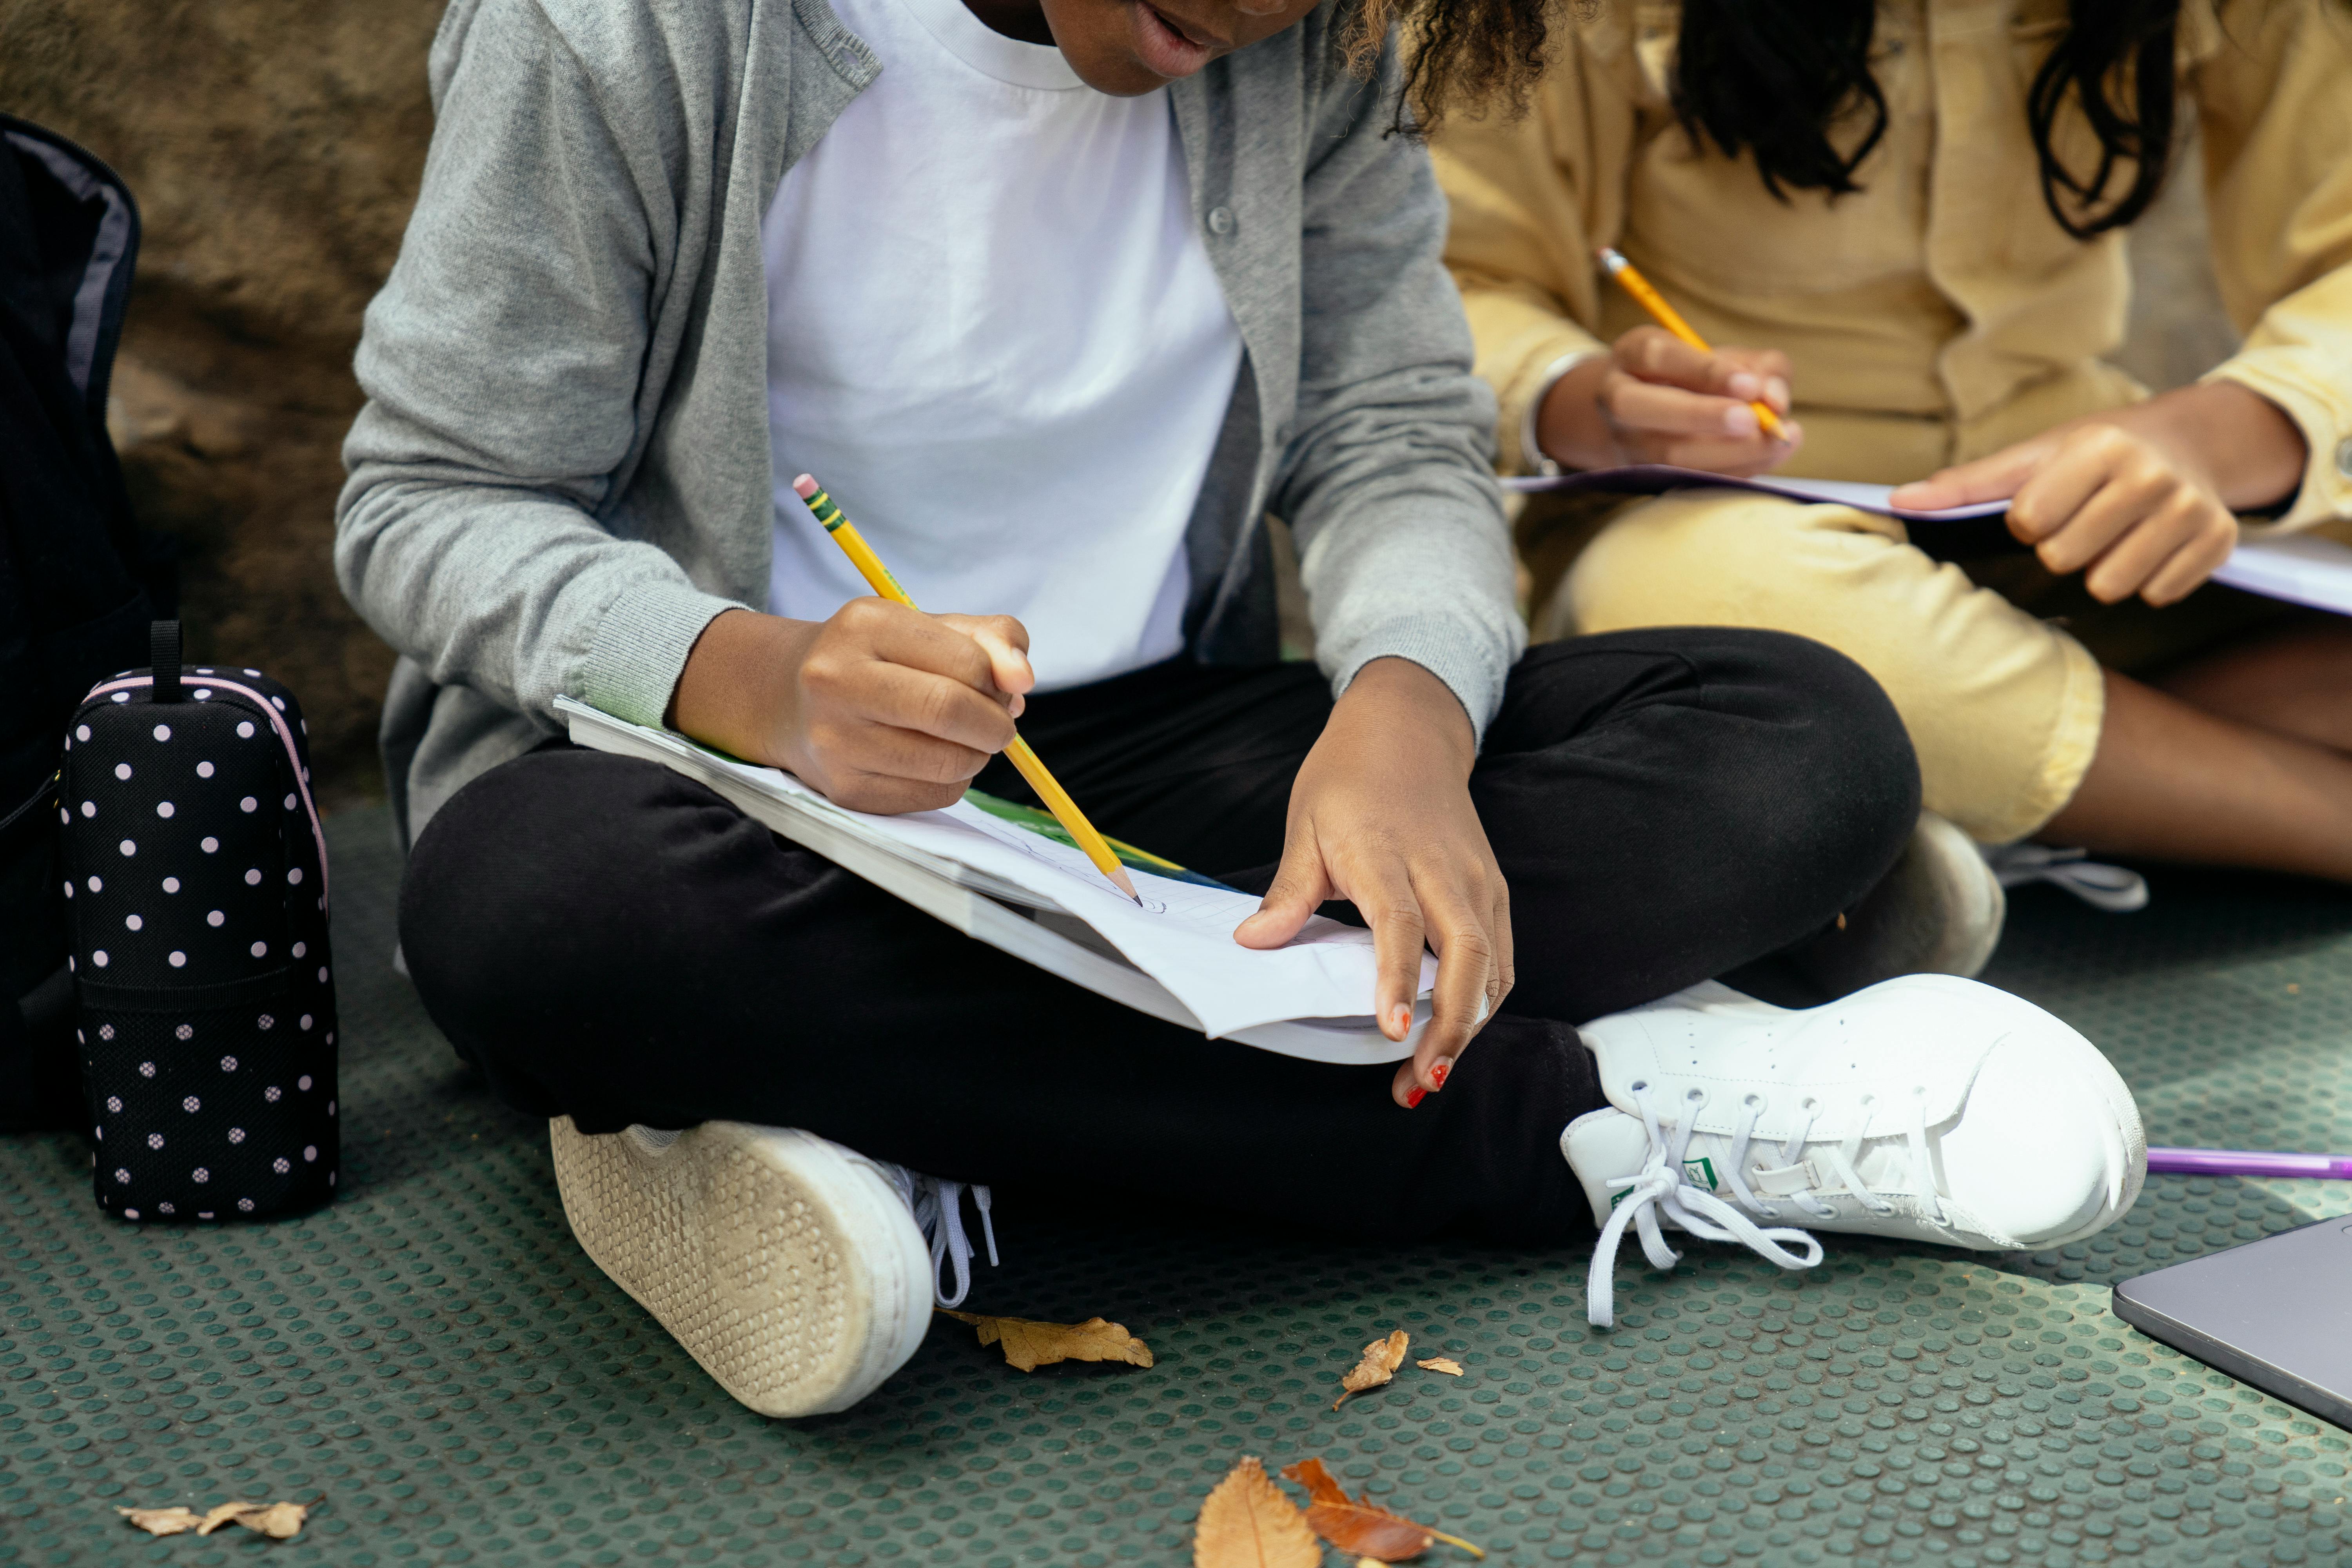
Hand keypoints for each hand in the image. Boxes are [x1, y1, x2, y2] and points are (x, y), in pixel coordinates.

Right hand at [670, 602, 1033, 812]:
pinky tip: (933, 760)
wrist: (789, 698)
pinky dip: (953, 781)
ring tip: (963, 739)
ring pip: (949, 763)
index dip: (1000, 682)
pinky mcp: (845, 790)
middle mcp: (838, 680)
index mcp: (865, 625)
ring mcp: (836, 741)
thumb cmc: (877, 658)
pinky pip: (933, 796)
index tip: (1001, 687)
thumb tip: (1023, 680)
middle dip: (995, 724)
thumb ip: (991, 639)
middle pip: (950, 711)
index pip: (966, 662)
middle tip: (997, 723)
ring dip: (977, 756)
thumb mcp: (929, 627)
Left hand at [1233, 658, 1511, 1106]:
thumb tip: (1254, 941)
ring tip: (1434, 1073)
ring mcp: (1477, 880)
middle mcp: (1444, 869)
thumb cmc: (1350, 778)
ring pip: (1493, 963)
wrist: (1407, 729)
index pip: (1402, 924)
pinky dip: (1486, 999)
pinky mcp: (1493, 889)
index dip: (1399, 981)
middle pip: (1467, 954)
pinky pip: (1501, 955)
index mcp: (1388, 853)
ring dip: (1471, 1023)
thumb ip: (1289, 890)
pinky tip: (1458, 1031)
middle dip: (1453, 1025)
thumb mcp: (1305, 824)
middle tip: (1425, 1080)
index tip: (1394, 1031)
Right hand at [1536, 324, 1801, 475]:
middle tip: (1752, 421)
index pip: (1658, 357)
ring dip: (1727, 452)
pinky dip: (1734, 470)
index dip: (1705, 372)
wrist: (1649, 419)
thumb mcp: (1725, 357)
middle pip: (1640, 407)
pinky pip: (1687, 480)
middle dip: (1700, 415)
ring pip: (1664, 454)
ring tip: (1777, 440)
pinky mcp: (1643, 478)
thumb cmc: (1696, 381)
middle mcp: (1617, 398)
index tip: (1751, 385)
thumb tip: (1774, 399)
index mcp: (1632, 355)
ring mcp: (1625, 443)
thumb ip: (1758, 368)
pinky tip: (1770, 455)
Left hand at [1888, 383, 2303, 606]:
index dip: (2029, 523)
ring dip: (2102, 571)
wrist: (2185, 444)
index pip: (2030, 520)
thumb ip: (1966, 485)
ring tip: (2113, 537)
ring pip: (2111, 584)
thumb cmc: (2090, 456)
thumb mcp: (2031, 458)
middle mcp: (2150, 474)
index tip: (2046, 506)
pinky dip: (2147, 580)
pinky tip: (2149, 547)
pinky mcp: (2217, 541)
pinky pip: (2157, 593)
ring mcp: (2189, 508)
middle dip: (2063, 549)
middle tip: (2083, 523)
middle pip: (2065, 558)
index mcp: (2098, 447)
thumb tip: (1897, 502)